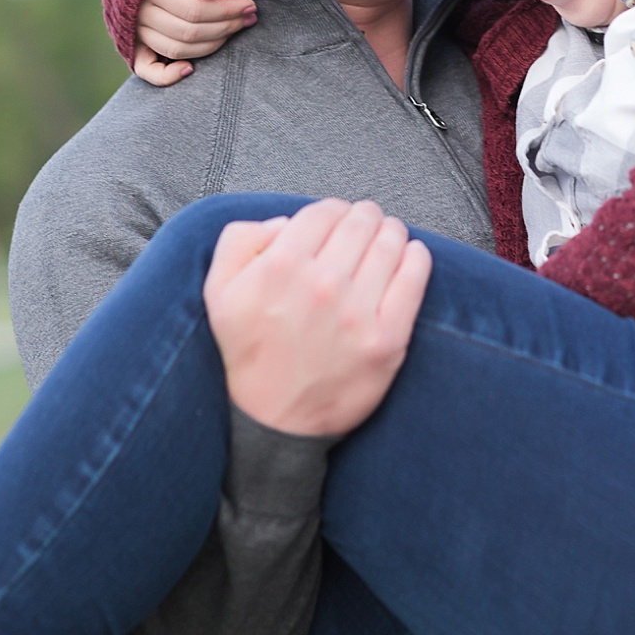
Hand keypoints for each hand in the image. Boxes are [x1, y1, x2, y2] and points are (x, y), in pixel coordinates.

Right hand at [133, 0, 257, 86]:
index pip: (195, 9)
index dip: (228, 10)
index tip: (250, 6)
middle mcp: (141, 14)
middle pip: (190, 31)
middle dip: (226, 27)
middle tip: (248, 19)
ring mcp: (136, 34)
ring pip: (177, 50)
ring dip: (211, 46)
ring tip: (232, 32)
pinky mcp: (134, 49)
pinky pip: (147, 70)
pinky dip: (168, 76)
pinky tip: (191, 69)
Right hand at [203, 199, 432, 435]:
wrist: (272, 423)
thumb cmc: (248, 354)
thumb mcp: (218, 291)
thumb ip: (240, 240)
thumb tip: (286, 222)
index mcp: (280, 266)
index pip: (324, 211)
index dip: (332, 210)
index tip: (335, 219)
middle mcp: (322, 284)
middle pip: (360, 222)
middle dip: (363, 217)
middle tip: (364, 224)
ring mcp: (357, 313)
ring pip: (390, 242)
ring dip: (390, 232)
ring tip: (386, 237)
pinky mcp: (387, 339)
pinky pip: (415, 277)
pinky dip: (416, 257)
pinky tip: (410, 255)